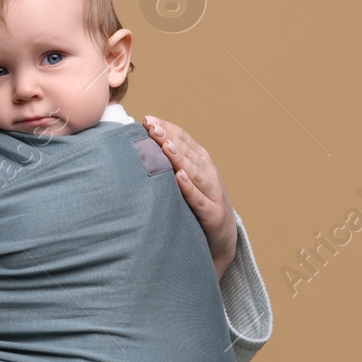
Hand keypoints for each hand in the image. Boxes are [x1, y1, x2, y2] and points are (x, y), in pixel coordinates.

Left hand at [143, 115, 237, 273]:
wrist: (222, 242)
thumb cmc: (197, 208)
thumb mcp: (185, 183)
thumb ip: (169, 165)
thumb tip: (139, 147)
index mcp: (201, 163)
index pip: (183, 140)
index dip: (167, 129)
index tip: (147, 120)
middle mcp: (209, 174)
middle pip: (187, 152)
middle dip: (169, 138)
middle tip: (152, 126)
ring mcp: (214, 194)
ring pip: (194, 172)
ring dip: (179, 157)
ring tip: (164, 145)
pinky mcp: (214, 216)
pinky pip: (200, 201)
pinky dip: (190, 188)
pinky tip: (179, 177)